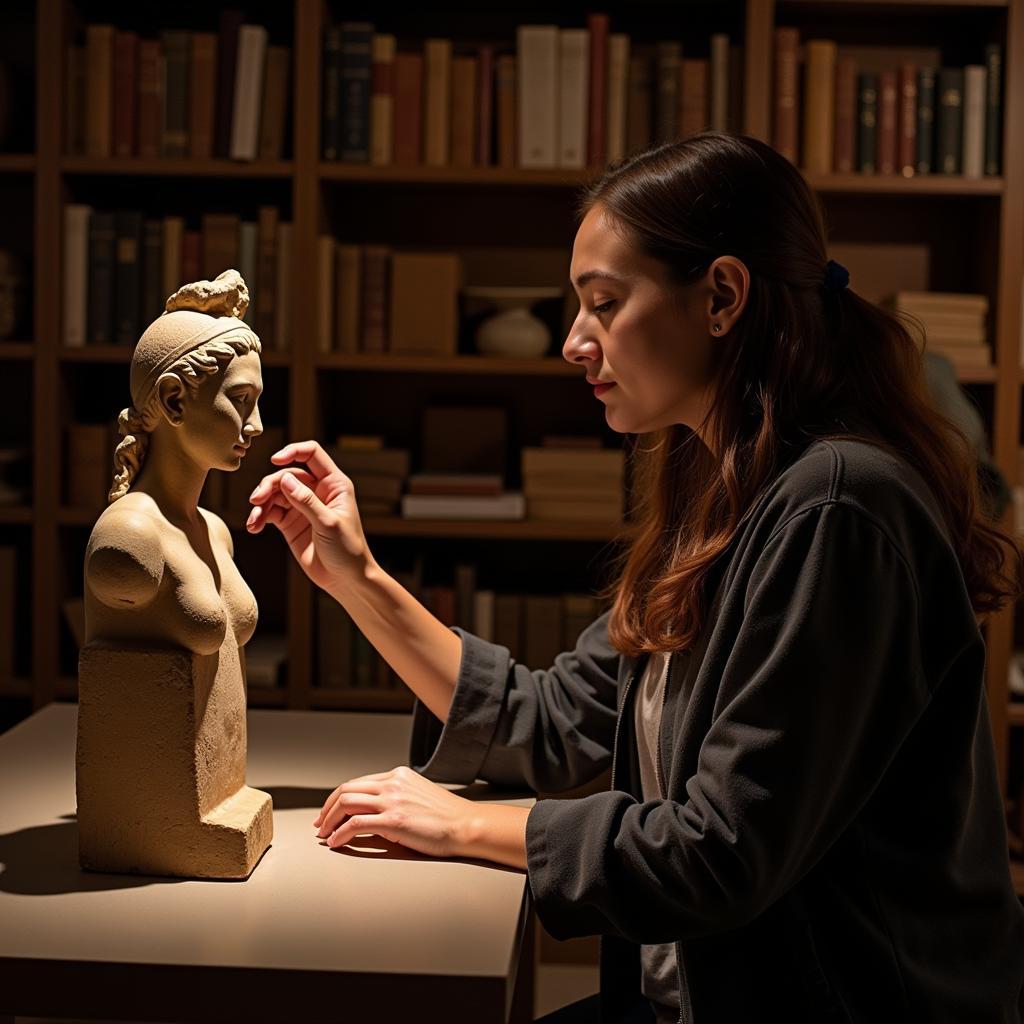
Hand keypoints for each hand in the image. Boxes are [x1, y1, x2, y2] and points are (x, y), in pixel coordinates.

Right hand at [246, 440, 374, 592]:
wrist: (346, 580)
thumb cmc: (348, 550)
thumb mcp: (328, 523)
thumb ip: (306, 501)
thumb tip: (284, 478)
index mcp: (334, 484)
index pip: (312, 455)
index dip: (293, 452)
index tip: (275, 460)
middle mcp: (317, 491)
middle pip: (287, 475)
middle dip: (270, 485)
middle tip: (257, 501)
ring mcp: (303, 506)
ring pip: (275, 493)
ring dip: (261, 503)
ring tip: (255, 520)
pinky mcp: (291, 522)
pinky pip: (271, 512)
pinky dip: (260, 517)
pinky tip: (255, 527)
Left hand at [314, 765, 473, 859]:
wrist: (465, 825)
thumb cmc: (446, 817)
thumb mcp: (417, 795)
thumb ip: (396, 796)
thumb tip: (372, 812)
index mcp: (398, 775)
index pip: (358, 782)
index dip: (338, 798)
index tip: (330, 812)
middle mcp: (392, 783)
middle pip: (346, 789)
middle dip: (327, 808)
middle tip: (320, 824)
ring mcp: (392, 800)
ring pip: (346, 802)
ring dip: (329, 820)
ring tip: (325, 835)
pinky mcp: (393, 820)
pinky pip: (355, 824)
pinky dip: (340, 834)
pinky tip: (336, 842)